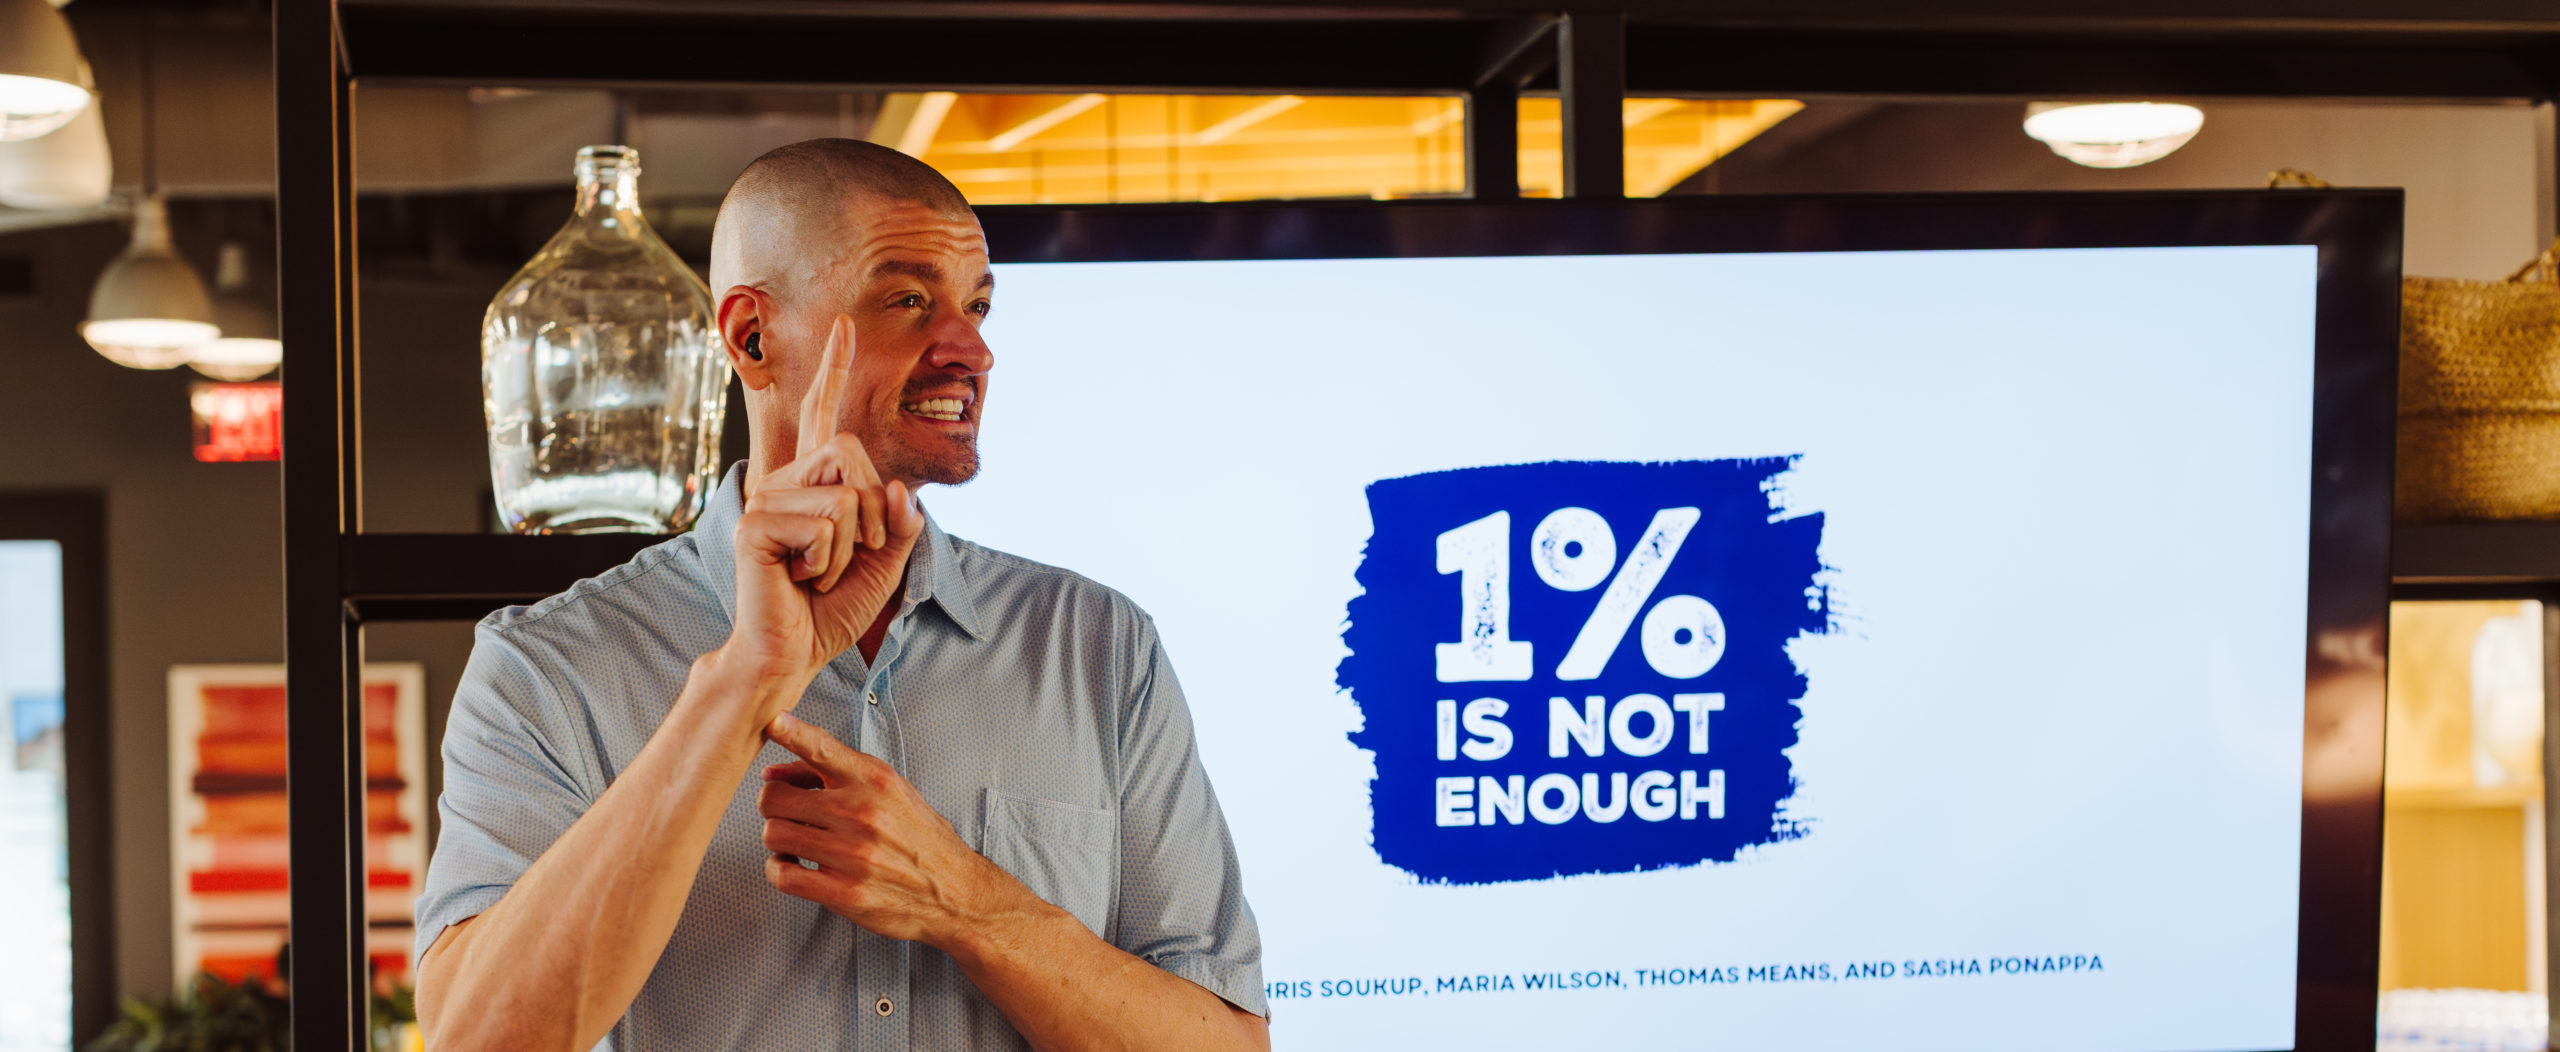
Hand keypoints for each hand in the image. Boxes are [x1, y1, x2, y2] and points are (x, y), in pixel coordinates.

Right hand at [724, 315, 926, 699]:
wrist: (791, 652)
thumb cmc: (830, 608)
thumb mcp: (884, 562)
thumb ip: (899, 523)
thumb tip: (897, 490)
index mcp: (814, 484)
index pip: (823, 416)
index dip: (833, 368)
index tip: (844, 323)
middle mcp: (785, 481)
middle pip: (855, 455)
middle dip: (872, 517)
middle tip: (840, 560)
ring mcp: (766, 499)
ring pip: (847, 496)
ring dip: (850, 548)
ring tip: (816, 573)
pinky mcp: (755, 523)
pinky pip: (826, 525)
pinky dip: (828, 562)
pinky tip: (799, 579)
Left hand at [757, 712, 1027, 944]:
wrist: (955, 891)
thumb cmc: (919, 838)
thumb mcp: (892, 792)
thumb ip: (838, 775)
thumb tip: (773, 773)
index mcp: (876, 780)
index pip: (822, 748)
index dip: (791, 732)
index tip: (774, 723)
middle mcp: (863, 813)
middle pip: (775, 797)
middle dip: (774, 804)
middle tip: (791, 813)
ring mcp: (853, 854)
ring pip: (773, 834)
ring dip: (778, 839)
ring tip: (796, 842)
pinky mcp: (845, 892)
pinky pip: (782, 875)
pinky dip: (780, 869)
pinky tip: (796, 867)